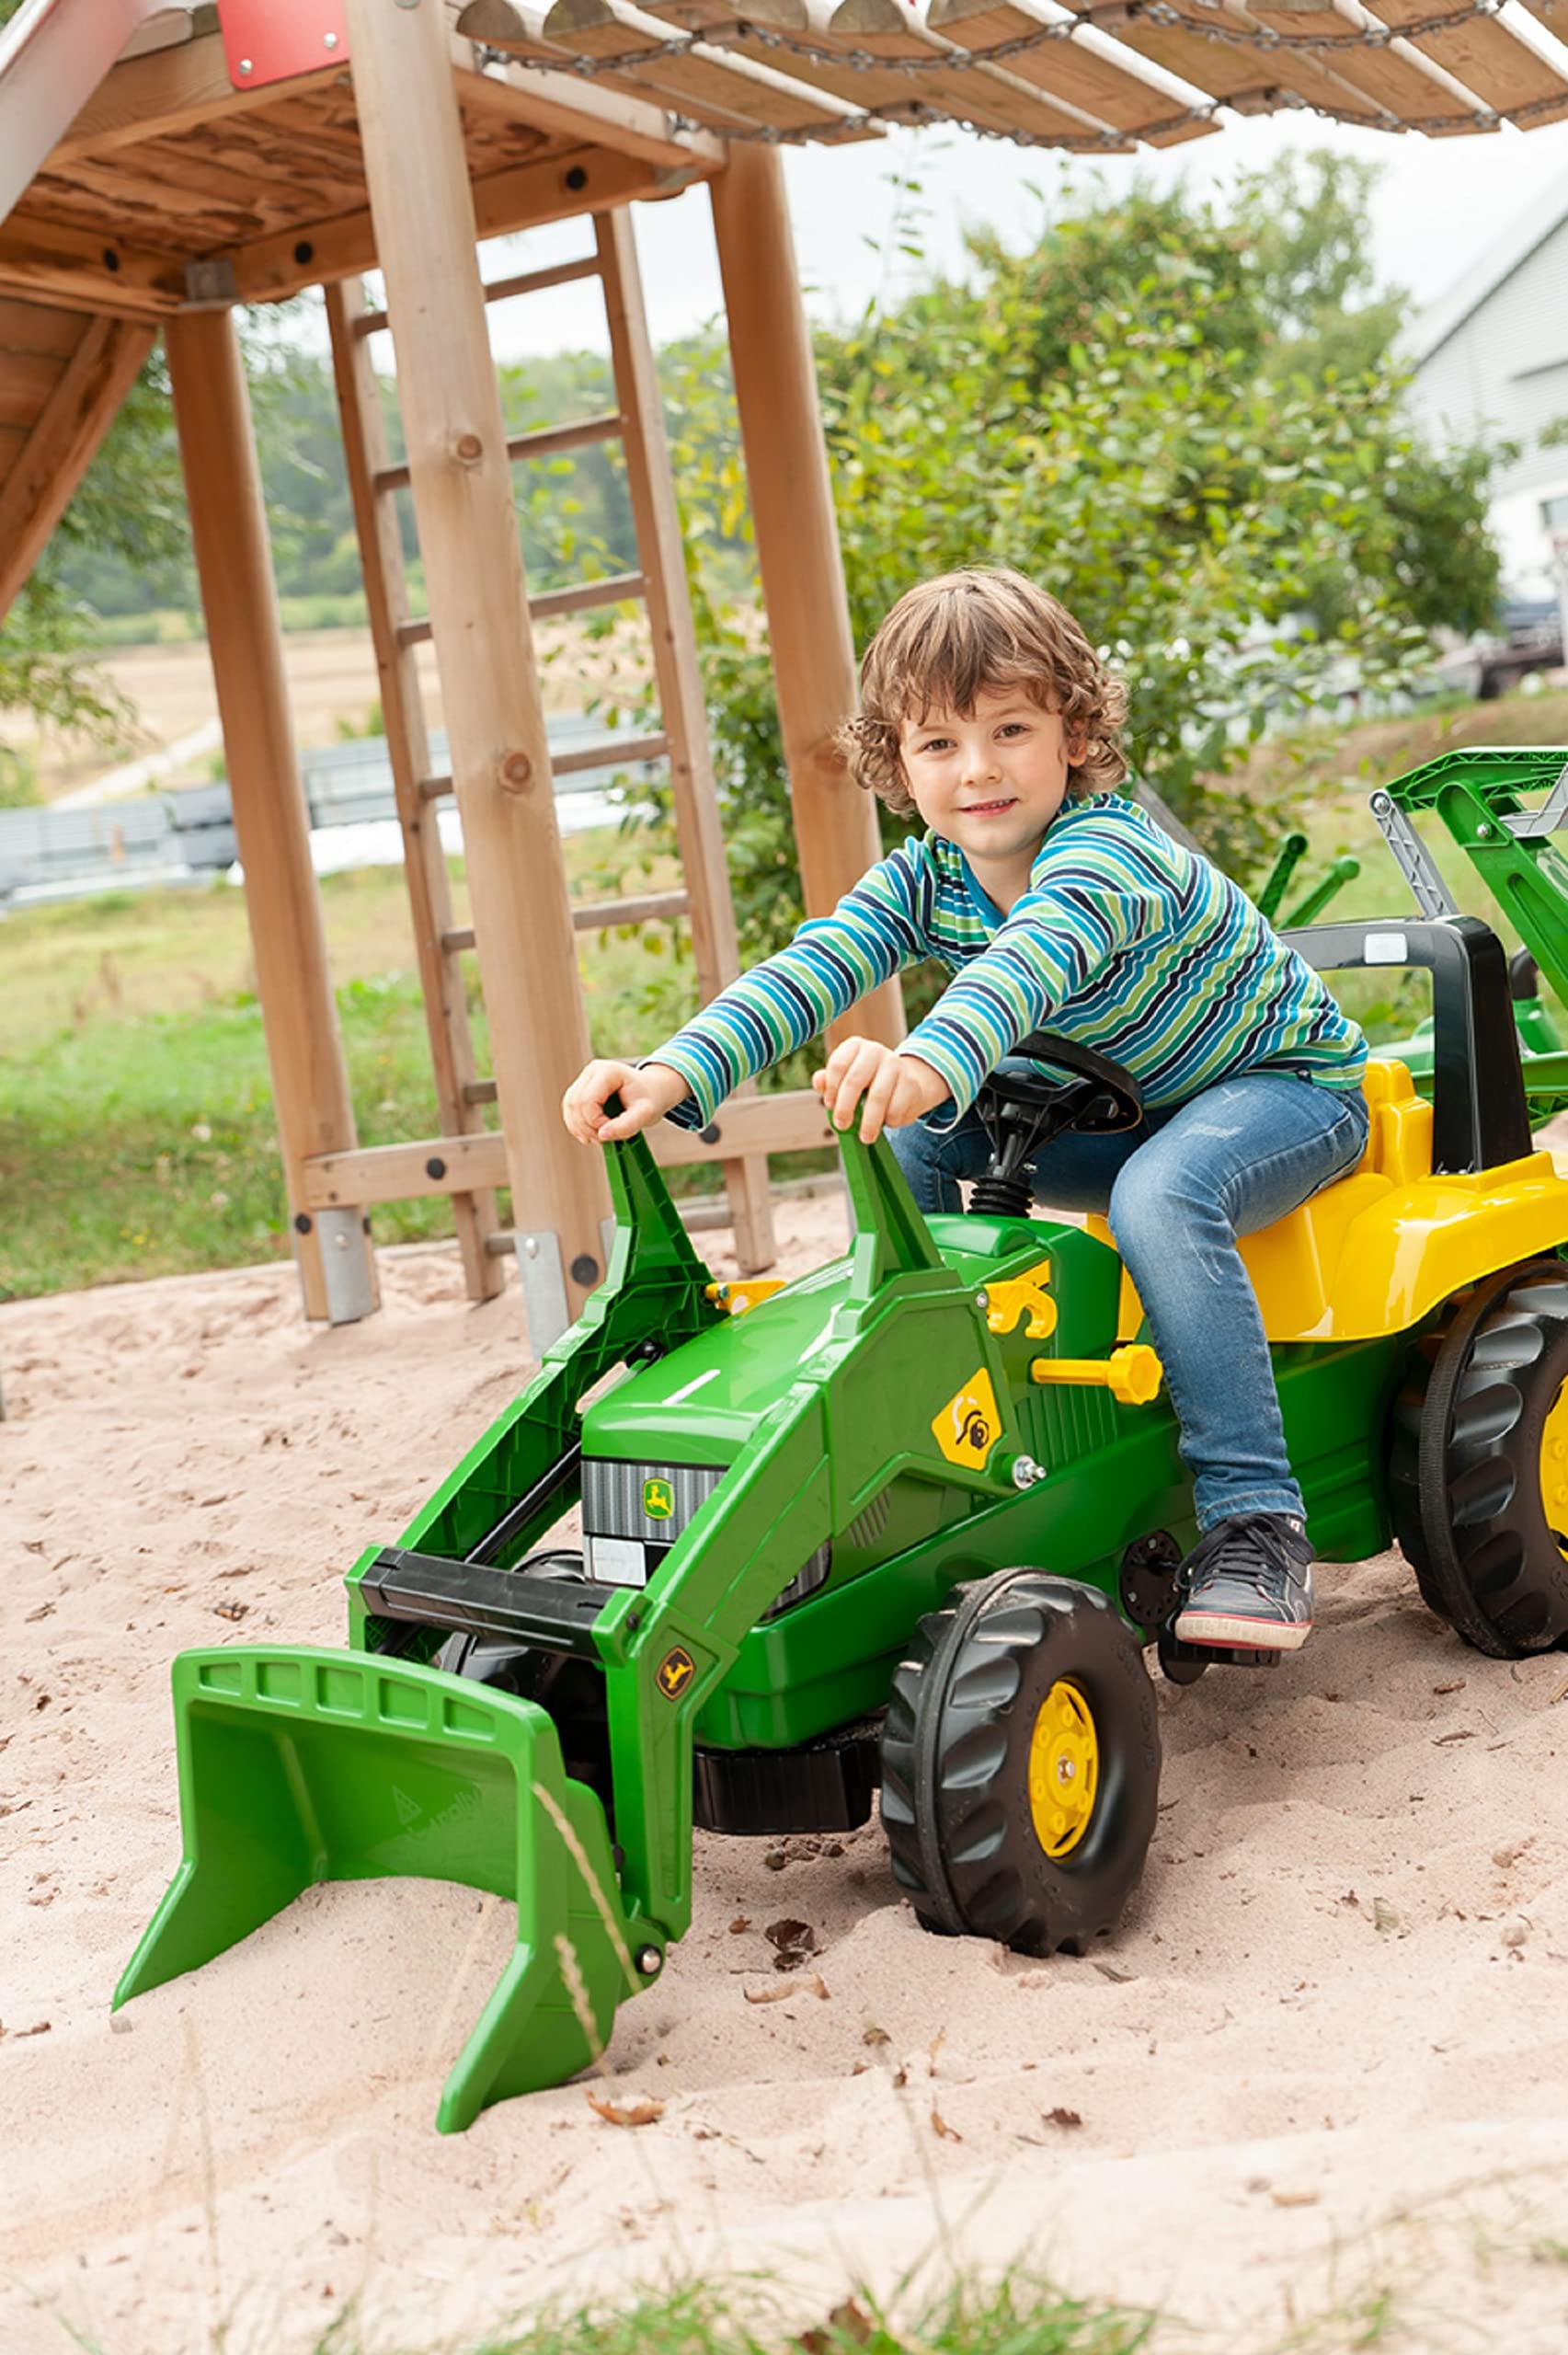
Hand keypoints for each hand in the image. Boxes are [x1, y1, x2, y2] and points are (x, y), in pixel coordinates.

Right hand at [562, 1059, 689, 1144]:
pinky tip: (590, 1134)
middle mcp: (592, 1070)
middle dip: (586, 1127)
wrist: (652, 1091)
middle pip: (575, 1104)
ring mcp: (584, 1078)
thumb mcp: (646, 1114)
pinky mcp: (580, 1088)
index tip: (613, 1132)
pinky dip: (577, 1125)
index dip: (595, 1122)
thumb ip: (626, 1125)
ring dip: (580, 1128)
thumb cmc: (650, 1100)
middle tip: (605, 1140)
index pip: (587, 1101)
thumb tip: (602, 1135)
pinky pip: (570, 1108)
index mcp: (607, 1071)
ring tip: (599, 1138)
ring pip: (569, 1107)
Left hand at [812, 1038, 949, 1143]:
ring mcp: (895, 1065)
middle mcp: (875, 1051)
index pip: (838, 1065)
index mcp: (855, 1046)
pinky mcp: (911, 1083)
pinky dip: (890, 1120)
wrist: (906, 1081)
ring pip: (878, 1096)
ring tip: (865, 1137)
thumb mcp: (846, 1078)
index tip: (830, 1106)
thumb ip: (829, 1081)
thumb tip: (819, 1082)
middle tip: (842, 1126)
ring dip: (869, 1121)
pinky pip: (897, 1107)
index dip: (831, 1088)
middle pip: (855, 1080)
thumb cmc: (868, 1081)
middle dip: (845, 1107)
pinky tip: (887, 1123)